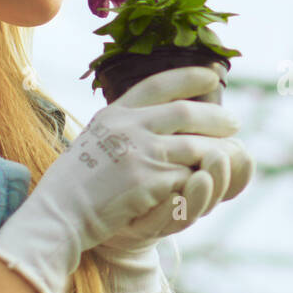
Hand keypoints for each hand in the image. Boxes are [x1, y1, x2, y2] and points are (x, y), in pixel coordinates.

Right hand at [90, 65, 254, 292]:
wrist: (58, 215)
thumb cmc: (75, 184)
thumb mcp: (95, 139)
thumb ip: (124, 126)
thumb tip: (157, 115)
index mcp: (114, 114)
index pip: (158, 85)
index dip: (188, 77)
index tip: (212, 77)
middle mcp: (128, 127)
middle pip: (185, 113)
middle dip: (215, 118)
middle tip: (234, 123)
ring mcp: (140, 153)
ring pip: (195, 146)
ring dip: (217, 151)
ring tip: (230, 153)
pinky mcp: (149, 181)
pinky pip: (187, 177)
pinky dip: (199, 181)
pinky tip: (205, 182)